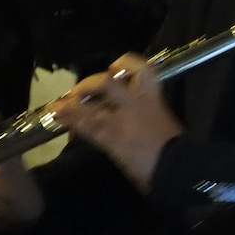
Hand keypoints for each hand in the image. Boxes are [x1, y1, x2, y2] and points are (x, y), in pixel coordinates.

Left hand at [48, 53, 182, 192]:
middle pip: (109, 83)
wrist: (177, 170)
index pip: (142, 70)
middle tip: (81, 92)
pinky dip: (70, 120)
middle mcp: (136, 104)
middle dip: (90, 84)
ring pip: (92, 105)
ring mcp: (122, 120)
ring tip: (57, 105)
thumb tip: (136, 116)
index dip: (127, 64)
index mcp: (154, 99)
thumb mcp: (165, 125)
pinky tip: (57, 116)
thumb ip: (149, 116)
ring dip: (72, 103)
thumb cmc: (177, 150)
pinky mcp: (111, 139)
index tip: (116, 67)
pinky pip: (88, 126)